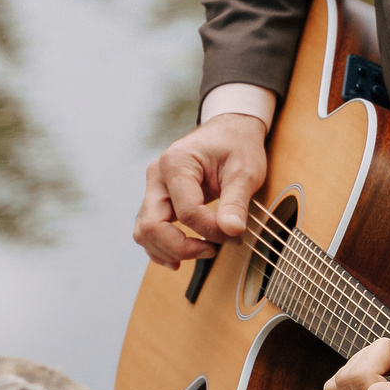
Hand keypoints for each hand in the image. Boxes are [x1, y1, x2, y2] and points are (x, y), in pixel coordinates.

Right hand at [133, 113, 268, 268]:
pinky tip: (180, 257)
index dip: (210, 230)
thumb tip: (232, 231)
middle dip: (182, 247)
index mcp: (176, 162)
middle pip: (152, 226)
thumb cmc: (237, 146)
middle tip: (212, 250)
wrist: (229, 131)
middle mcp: (157, 176)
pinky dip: (161, 248)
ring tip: (201, 252)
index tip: (234, 234)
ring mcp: (153, 188)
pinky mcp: (157, 200)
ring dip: (169, 250)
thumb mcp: (245, 171)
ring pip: (145, 232)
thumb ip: (237, 202)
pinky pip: (148, 229)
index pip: (186, 211)